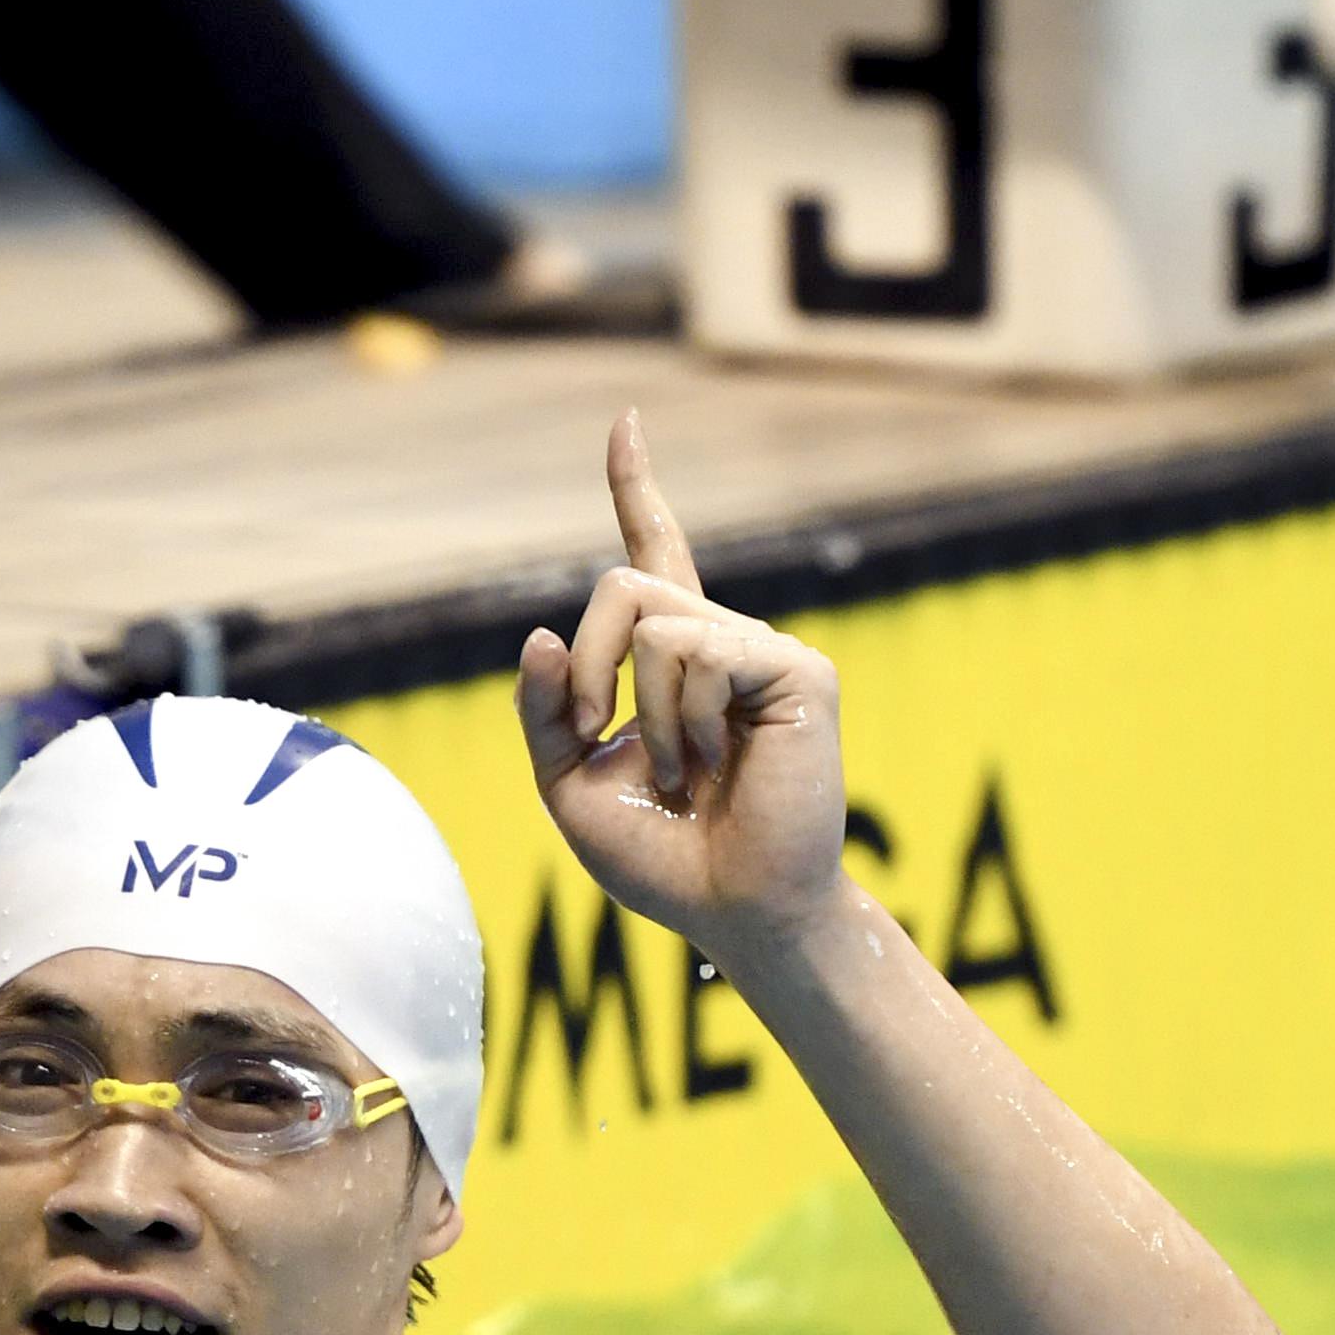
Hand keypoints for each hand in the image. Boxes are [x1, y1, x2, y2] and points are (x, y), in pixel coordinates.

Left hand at [513, 413, 847, 952]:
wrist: (733, 910)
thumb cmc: (661, 856)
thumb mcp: (568, 783)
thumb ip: (544, 710)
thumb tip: (538, 633)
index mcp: (672, 661)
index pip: (652, 554)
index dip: (637, 488)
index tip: (625, 423)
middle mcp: (720, 641)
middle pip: (620, 585)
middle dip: (583, 667)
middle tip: (602, 737)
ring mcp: (762, 651)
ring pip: (654, 621)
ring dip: (642, 713)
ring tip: (680, 772)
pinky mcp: (796, 670)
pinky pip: (698, 651)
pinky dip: (683, 719)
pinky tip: (714, 762)